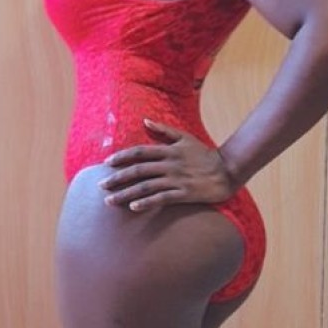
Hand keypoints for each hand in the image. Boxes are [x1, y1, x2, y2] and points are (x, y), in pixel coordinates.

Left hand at [99, 119, 238, 211]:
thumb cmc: (204, 153)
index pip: (139, 152)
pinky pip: (162, 198)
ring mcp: (176, 179)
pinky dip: (147, 202)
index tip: (107, 163)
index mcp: (168, 150)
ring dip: (125, 194)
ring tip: (109, 201)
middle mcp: (169, 164)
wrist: (227, 170)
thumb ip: (163, 129)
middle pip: (138, 171)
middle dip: (117, 178)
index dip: (122, 157)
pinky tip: (133, 207)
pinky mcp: (184, 194)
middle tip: (101, 185)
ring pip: (145, 186)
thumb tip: (144, 120)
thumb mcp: (184, 137)